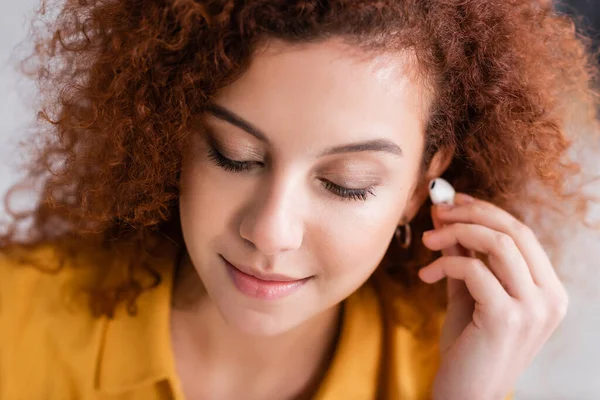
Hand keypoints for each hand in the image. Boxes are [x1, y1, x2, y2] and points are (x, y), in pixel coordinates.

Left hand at [419, 193, 568, 399]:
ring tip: (427, 241)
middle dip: (471, 214)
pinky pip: (474, 269)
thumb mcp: (468, 293)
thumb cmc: (469, 346)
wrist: (466, 395)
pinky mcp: (507, 318)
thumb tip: (446, 214)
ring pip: (497, 244)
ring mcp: (533, 308)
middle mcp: (549, 297)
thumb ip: (463, 255)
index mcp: (547, 289)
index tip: (454, 202)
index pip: (522, 232)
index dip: (486, 210)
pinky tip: (426, 274)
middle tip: (437, 212)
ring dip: (455, 233)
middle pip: (514, 230)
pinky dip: (445, 263)